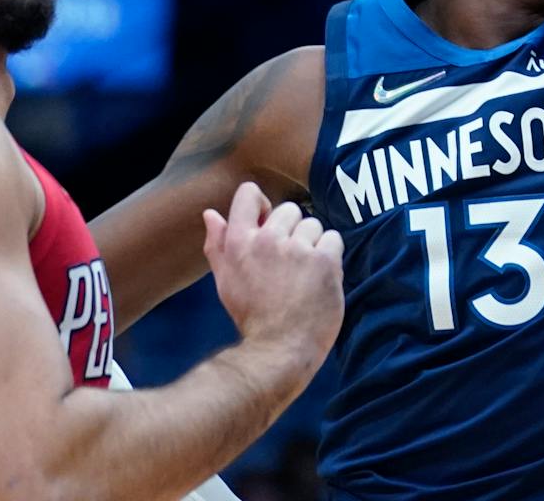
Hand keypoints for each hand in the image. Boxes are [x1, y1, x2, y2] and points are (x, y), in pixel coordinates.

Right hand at [203, 183, 344, 368]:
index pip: (249, 194)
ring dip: (313, 245)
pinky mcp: (325, 260)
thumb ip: (218, 245)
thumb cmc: (252, 315)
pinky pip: (333, 239)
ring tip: (303, 274)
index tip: (268, 223)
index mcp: (239, 242)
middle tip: (287, 264)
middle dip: (292, 232)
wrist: (279, 349)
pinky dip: (331, 256)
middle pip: (290, 210)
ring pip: (314, 225)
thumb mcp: (226, 280)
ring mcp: (298, 249)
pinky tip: (320, 278)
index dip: (262, 204)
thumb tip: (210, 214)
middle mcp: (267, 240)